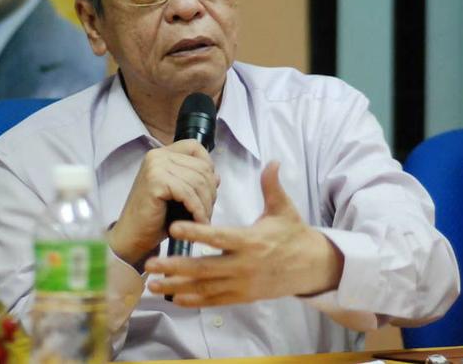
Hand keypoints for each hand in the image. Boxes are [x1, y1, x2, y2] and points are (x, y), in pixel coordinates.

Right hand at [108, 139, 218, 268]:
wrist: (132, 237)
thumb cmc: (155, 218)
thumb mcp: (179, 195)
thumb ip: (195, 182)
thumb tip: (217, 176)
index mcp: (161, 154)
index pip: (195, 147)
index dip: (208, 165)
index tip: (210, 188)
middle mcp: (157, 156)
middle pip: (201, 167)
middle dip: (210, 192)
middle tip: (207, 212)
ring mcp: (155, 166)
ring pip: (198, 181)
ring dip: (206, 204)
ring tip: (203, 220)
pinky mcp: (155, 181)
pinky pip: (188, 193)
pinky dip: (198, 210)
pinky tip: (199, 223)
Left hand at [144, 161, 343, 306]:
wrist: (311, 267)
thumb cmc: (294, 234)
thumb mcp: (285, 208)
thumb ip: (272, 186)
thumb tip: (273, 161)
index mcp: (251, 241)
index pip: (219, 237)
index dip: (195, 232)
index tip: (173, 227)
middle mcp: (244, 266)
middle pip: (204, 268)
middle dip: (175, 267)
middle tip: (150, 262)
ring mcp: (242, 285)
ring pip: (204, 288)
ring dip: (176, 286)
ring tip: (152, 283)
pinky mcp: (242, 297)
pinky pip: (214, 301)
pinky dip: (193, 301)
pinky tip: (172, 297)